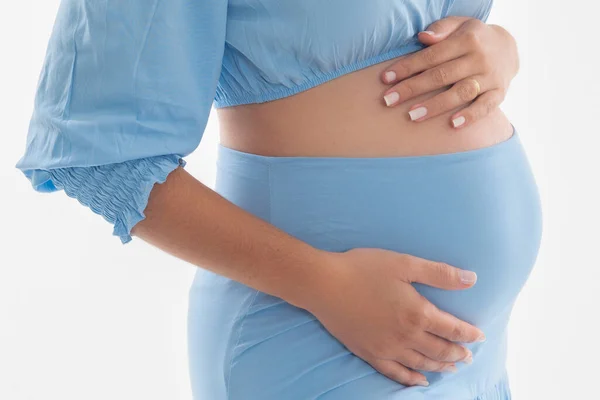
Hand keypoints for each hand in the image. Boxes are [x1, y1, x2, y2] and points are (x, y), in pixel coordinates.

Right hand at [307, 248, 485, 386]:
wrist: (324, 284)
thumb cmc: (363, 269)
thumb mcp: (404, 264)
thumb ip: (440, 273)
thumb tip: (472, 279)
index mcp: (418, 313)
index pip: (452, 329)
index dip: (469, 333)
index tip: (479, 336)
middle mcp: (406, 336)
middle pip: (440, 350)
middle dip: (457, 353)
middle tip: (468, 355)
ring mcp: (387, 348)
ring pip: (421, 364)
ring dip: (440, 367)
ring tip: (451, 368)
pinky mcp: (369, 353)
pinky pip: (395, 373)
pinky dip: (411, 379)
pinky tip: (420, 381)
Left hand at [380, 17, 518, 128]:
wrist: (509, 49)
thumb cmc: (472, 38)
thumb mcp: (459, 25)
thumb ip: (441, 29)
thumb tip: (422, 37)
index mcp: (466, 40)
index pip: (431, 56)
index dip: (407, 67)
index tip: (386, 79)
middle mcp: (479, 58)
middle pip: (442, 76)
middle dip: (413, 89)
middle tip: (389, 101)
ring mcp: (490, 77)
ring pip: (461, 93)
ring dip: (436, 105)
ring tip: (412, 116)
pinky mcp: (499, 93)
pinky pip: (485, 106)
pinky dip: (470, 116)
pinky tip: (453, 125)